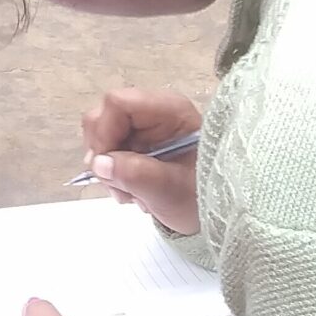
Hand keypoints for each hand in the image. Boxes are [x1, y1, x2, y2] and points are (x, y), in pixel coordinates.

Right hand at [78, 88, 201, 233]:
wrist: (216, 212)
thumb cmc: (202, 198)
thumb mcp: (170, 190)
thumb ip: (136, 174)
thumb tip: (99, 163)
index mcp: (170, 110)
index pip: (117, 103)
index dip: (103, 131)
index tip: (103, 165)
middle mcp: (155, 111)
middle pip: (105, 117)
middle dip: (104, 153)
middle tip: (117, 185)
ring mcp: (146, 126)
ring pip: (104, 135)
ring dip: (108, 167)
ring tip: (129, 193)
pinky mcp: (140, 142)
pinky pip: (111, 150)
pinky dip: (114, 172)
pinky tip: (133, 190)